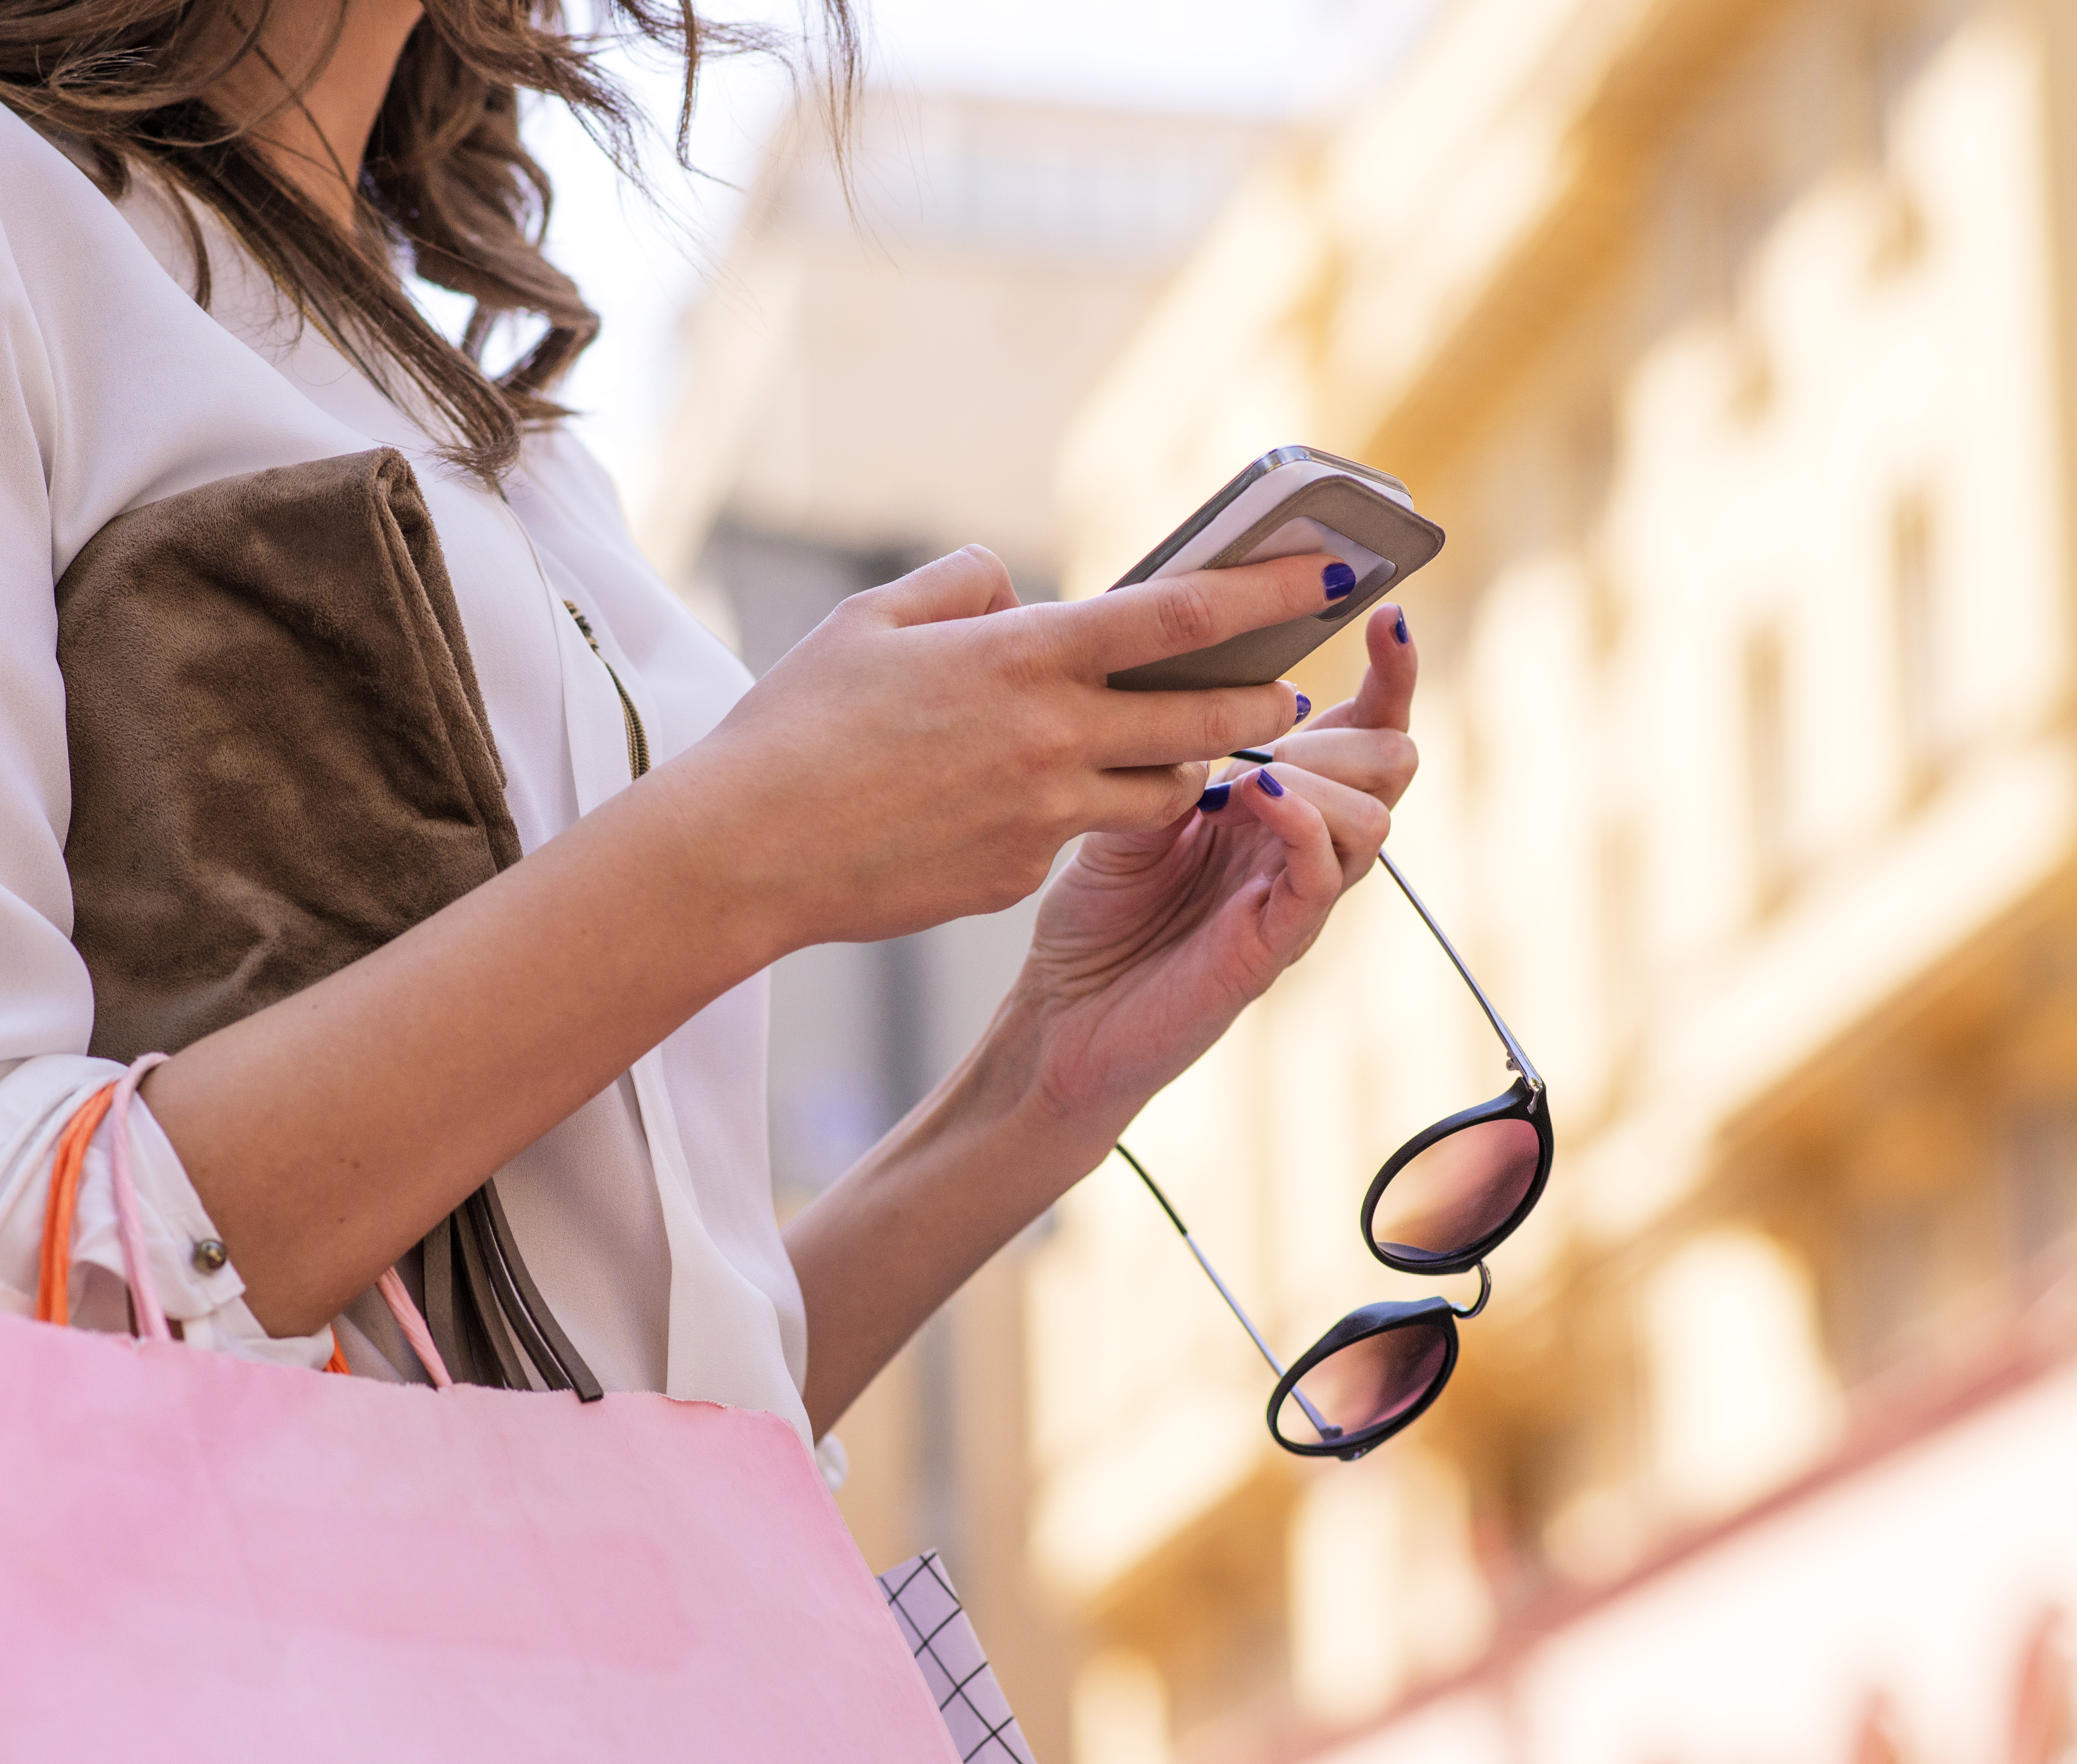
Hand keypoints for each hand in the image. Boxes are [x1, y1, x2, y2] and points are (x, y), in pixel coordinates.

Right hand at [658, 544, 1358, 958]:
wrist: (748, 850)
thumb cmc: (796, 723)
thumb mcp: (873, 620)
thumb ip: (964, 586)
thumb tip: (1019, 591)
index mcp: (1022, 657)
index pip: (1179, 616)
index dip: (1266, 592)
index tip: (1328, 574)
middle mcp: (1051, 739)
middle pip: (1201, 718)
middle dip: (1260, 702)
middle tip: (1288, 691)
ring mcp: (1043, 817)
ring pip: (1161, 790)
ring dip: (1185, 767)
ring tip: (1184, 748)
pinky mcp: (1021, 876)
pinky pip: (1076, 838)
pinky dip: (1076, 815)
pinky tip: (1032, 805)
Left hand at [1004, 605, 1420, 1131]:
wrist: (1062, 1018)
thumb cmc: (1097, 915)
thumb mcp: (1131, 804)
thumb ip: (1179, 749)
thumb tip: (1210, 674)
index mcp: (1278, 803)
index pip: (1364, 731)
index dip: (1389, 677)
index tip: (1387, 616)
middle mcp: (1301, 847)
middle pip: (1391, 766)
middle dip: (1363, 721)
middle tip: (1292, 713)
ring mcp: (1295, 897)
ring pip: (1373, 817)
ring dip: (1323, 775)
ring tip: (1255, 771)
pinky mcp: (1276, 944)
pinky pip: (1324, 875)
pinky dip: (1302, 823)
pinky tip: (1256, 798)